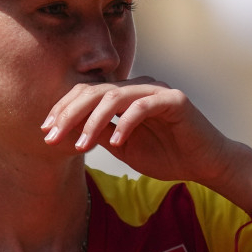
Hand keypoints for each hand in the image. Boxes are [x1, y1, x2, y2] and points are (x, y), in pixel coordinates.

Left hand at [42, 77, 233, 184]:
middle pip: (93, 90)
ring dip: (92, 122)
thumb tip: (66, 132)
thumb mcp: (122, 147)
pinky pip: (142, 107)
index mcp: (123, 96)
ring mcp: (156, 90)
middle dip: (69, 115)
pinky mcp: (174, 100)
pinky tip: (116, 144)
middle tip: (53, 137)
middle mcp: (137, 87)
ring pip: (114, 97)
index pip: (85, 93)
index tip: (46, 131)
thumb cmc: (166, 155)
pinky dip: (125, 124)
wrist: (205, 164)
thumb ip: (99, 135)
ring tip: (80, 146)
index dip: (62, 109)